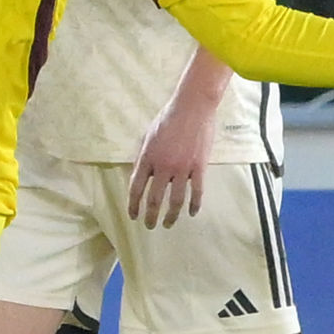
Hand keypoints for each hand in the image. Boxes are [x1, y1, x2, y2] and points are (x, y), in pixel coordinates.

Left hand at [127, 94, 216, 227]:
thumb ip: (143, 156)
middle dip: (150, 216)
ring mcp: (182, 168)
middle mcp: (163, 166)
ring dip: (171, 216)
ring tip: (168, 224)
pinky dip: (194, 205)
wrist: (192, 107)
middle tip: (150, 226)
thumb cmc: (168, 118)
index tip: (133, 216)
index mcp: (147, 158)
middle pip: (154, 199)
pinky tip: (192, 213)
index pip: (136, 188)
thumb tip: (139, 174)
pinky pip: (197, 192)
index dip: (133, 205)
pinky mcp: (199, 167)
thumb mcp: (148, 136)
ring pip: (175, 201)